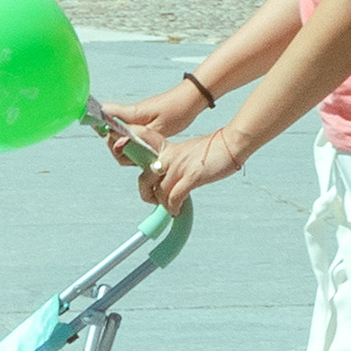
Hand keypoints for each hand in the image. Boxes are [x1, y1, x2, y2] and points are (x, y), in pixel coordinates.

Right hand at [94, 78, 208, 149]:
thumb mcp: (159, 128)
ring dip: (126, 148)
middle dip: (115, 146)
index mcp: (132, 113)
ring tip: (140, 156)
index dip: (95, 121)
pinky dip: (134, 145)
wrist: (192, 100)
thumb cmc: (178, 110)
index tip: (96, 131)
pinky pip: (130, 135)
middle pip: (110, 132)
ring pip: (120, 136)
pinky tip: (144, 152)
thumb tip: (117, 144)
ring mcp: (136, 119)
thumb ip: (137, 137)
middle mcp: (130, 115)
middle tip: (129, 155)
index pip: (104, 112)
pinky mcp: (143, 123)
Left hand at [138, 121, 257, 207]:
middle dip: (146, 193)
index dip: (127, 141)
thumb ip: (174, 163)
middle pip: (144, 177)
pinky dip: (173, 208)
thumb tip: (167, 182)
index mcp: (168, 148)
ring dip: (163, 204)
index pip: (141, 139)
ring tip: (171, 208)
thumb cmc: (212, 149)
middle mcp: (170, 156)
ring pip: (159, 192)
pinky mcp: (191, 176)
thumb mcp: (187, 152)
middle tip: (153, 200)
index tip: (118, 146)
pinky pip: (174, 198)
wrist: (232, 143)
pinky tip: (178, 210)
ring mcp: (180, 166)